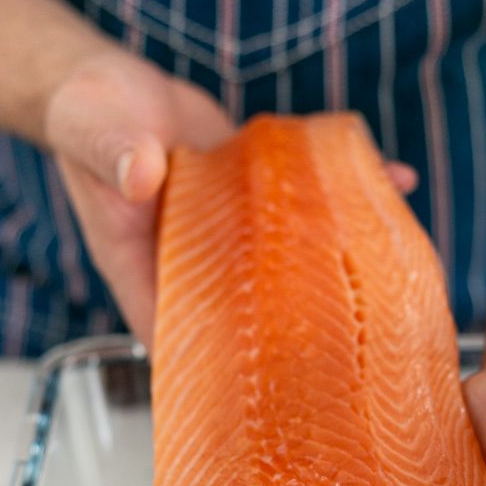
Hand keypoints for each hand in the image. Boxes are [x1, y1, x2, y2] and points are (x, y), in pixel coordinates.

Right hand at [45, 51, 417, 350]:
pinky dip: (349, 194)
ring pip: (291, 269)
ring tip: (392, 271)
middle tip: (356, 350)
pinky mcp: (262, 202)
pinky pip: (307, 206)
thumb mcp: (91, 130)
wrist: (115, 89)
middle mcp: (201, 268)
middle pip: (252, 322)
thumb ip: (114, 153)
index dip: (223, 381)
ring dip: (337, 271)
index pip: (188, 346)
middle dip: (298, 340)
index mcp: (150, 273)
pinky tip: (396, 179)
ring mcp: (238, 239)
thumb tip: (142, 173)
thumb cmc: (88, 118)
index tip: (271, 397)